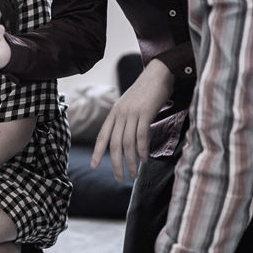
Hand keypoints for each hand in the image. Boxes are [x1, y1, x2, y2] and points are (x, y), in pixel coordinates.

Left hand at [91, 59, 174, 180]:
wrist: (158, 73)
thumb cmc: (146, 92)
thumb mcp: (129, 106)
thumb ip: (125, 120)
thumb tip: (125, 139)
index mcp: (114, 113)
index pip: (102, 136)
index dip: (98, 152)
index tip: (95, 166)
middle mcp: (119, 114)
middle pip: (114, 144)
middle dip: (116, 163)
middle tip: (120, 178)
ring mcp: (131, 113)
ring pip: (127, 143)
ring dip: (130, 161)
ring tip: (133, 174)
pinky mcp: (145, 113)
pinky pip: (141, 136)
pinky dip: (142, 150)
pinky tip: (144, 160)